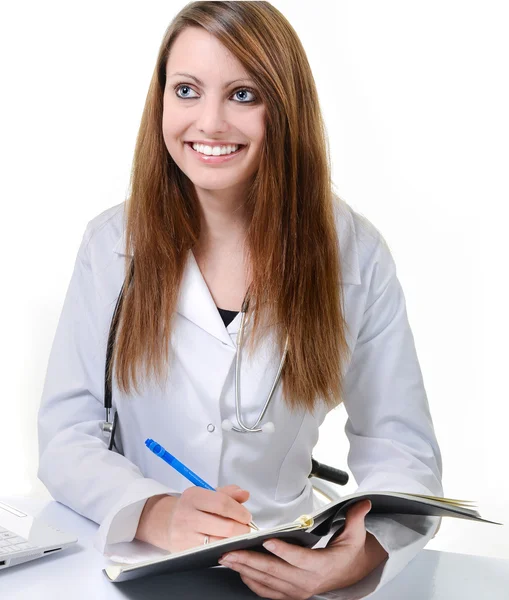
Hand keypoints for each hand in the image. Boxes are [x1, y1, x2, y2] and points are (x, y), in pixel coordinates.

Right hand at [136, 484, 252, 552]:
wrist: (166, 522)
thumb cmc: (192, 507)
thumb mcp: (207, 494)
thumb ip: (228, 493)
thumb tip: (245, 494)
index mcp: (194, 496)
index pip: (222, 504)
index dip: (239, 511)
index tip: (247, 516)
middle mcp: (187, 515)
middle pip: (224, 526)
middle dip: (241, 529)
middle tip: (246, 529)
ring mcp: (185, 536)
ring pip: (219, 542)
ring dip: (234, 541)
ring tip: (238, 537)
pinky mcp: (186, 551)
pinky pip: (211, 552)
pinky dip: (223, 549)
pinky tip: (227, 545)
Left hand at [218, 499, 387, 598]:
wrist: (347, 575)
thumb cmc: (346, 553)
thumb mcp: (355, 535)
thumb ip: (355, 518)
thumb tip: (362, 502)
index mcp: (322, 566)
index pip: (300, 560)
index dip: (284, 551)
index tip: (268, 541)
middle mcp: (306, 582)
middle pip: (275, 572)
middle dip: (250, 561)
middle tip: (231, 551)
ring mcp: (296, 590)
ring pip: (266, 582)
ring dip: (245, 570)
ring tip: (227, 559)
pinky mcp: (288, 594)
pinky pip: (266, 591)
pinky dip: (251, 581)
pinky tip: (239, 571)